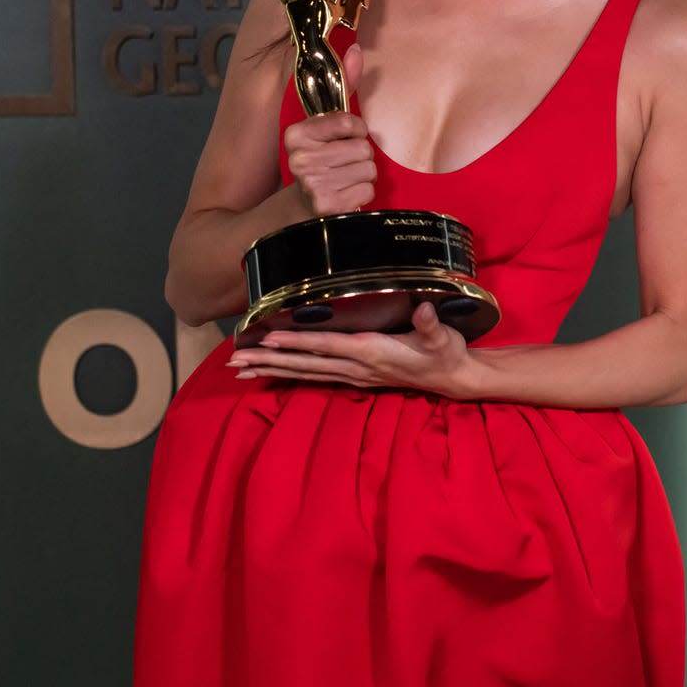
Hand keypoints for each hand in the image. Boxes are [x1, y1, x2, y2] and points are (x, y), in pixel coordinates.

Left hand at [228, 301, 477, 397]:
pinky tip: (268, 371)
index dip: (297, 341)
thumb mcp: (443, 338)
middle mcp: (355, 366)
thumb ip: (432, 323)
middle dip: (268, 359)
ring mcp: (352, 374)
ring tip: (239, 368)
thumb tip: (424, 308)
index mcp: (371, 351)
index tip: (268, 337)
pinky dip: (287, 372)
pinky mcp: (353, 375)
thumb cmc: (445, 353)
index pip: (326, 345)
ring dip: (270, 368)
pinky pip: (313, 375)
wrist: (452, 378)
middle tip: (234, 359)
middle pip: (304, 362)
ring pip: (303, 371)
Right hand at [284, 44, 376, 215]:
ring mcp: (313, 184)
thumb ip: (343, 88)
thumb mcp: (324, 127)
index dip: (356, 131)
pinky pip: (367, 190)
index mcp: (297, 134)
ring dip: (361, 176)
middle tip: (342, 165)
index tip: (344, 139)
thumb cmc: (318, 163)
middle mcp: (301, 158)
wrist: (298, 211)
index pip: (349, 122)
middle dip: (359, 156)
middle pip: (363, 148)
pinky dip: (361, 195)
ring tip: (342, 180)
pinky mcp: (327, 206)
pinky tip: (344, 196)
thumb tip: (354, 49)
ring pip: (368, 169)